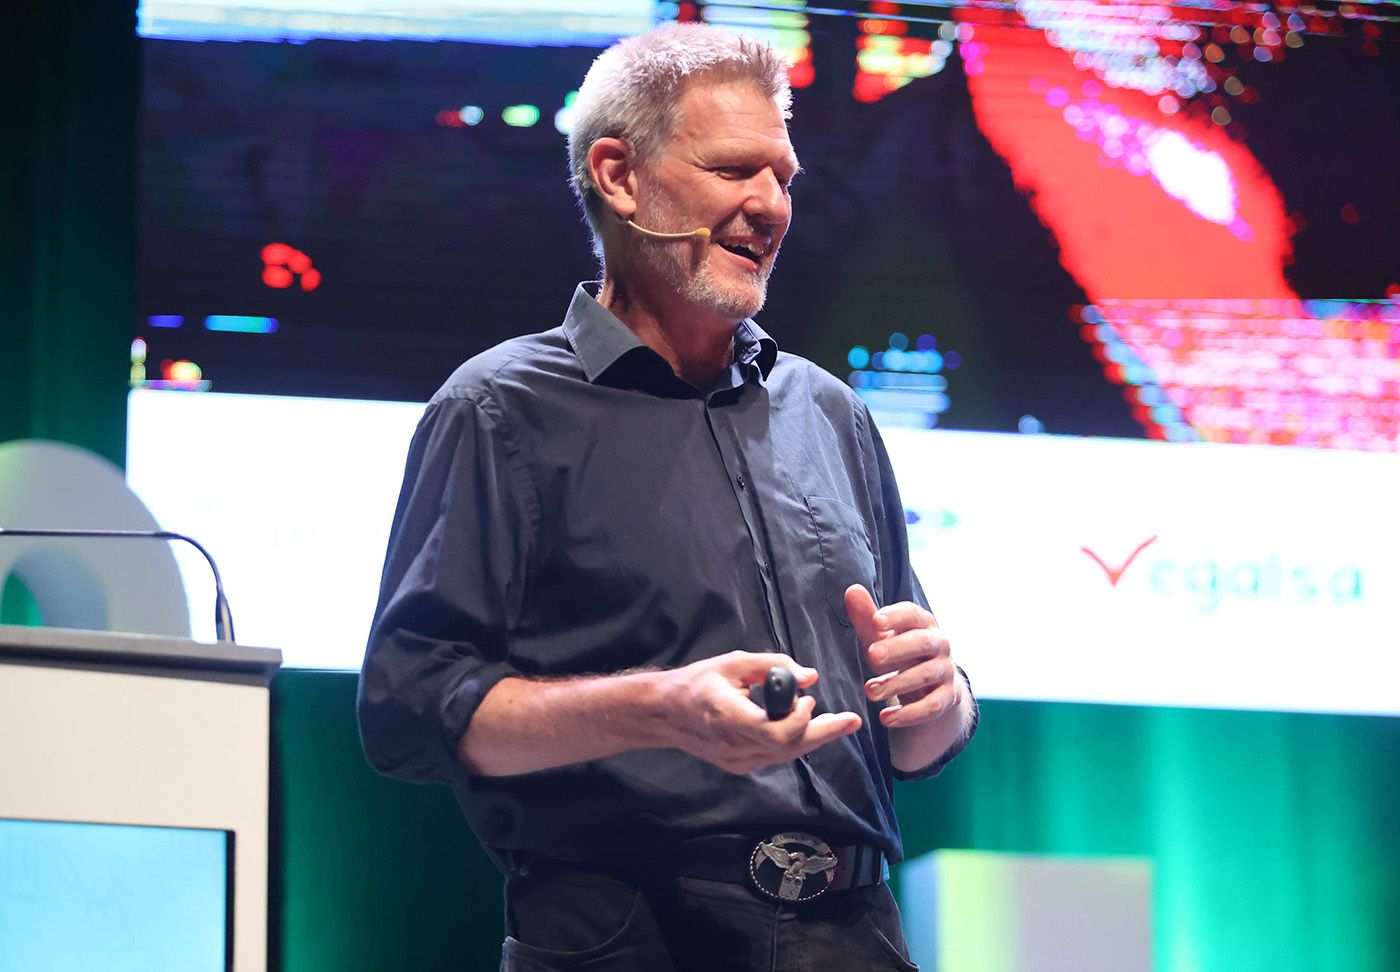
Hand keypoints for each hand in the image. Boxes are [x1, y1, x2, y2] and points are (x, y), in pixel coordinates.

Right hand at [658, 651, 862, 774]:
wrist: (665, 713)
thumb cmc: (697, 682)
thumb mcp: (733, 663)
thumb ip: (772, 666)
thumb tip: (810, 677)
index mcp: (729, 717)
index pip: (776, 734)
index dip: (800, 719)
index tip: (807, 697)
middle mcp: (734, 746)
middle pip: (789, 749)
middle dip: (825, 733)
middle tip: (852, 720)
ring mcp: (736, 761)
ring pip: (786, 755)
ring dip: (813, 737)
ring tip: (838, 722)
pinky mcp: (738, 766)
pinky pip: (775, 756)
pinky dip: (795, 742)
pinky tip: (808, 728)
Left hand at [846, 584, 962, 729]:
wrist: (930, 686)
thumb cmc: (899, 652)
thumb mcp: (881, 637)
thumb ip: (867, 617)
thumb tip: (852, 590)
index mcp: (924, 623)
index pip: (913, 614)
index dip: (896, 616)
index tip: (875, 621)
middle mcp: (939, 645)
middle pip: (924, 643)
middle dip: (898, 648)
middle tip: (871, 655)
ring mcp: (946, 672)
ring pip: (926, 676)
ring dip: (897, 683)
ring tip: (869, 691)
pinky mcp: (947, 699)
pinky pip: (932, 706)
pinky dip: (909, 714)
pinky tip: (886, 718)